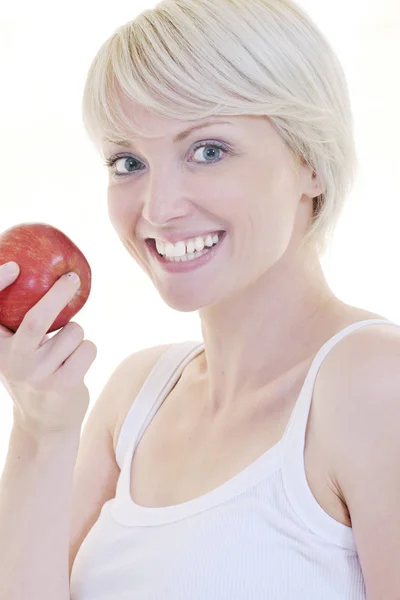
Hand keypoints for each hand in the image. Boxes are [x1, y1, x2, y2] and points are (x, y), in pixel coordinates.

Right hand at [0, 262, 96, 435]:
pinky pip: (88, 348)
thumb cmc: (33, 374)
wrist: (43, 425)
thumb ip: (19, 324)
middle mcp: (12, 362)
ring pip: (74, 332)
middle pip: (36, 319)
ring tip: (66, 352)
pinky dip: (88, 349)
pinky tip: (76, 365)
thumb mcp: (16, 351)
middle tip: (71, 279)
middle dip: (57, 294)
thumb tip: (52, 279)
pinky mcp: (63, 385)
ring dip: (78, 335)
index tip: (16, 266)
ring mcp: (37, 376)